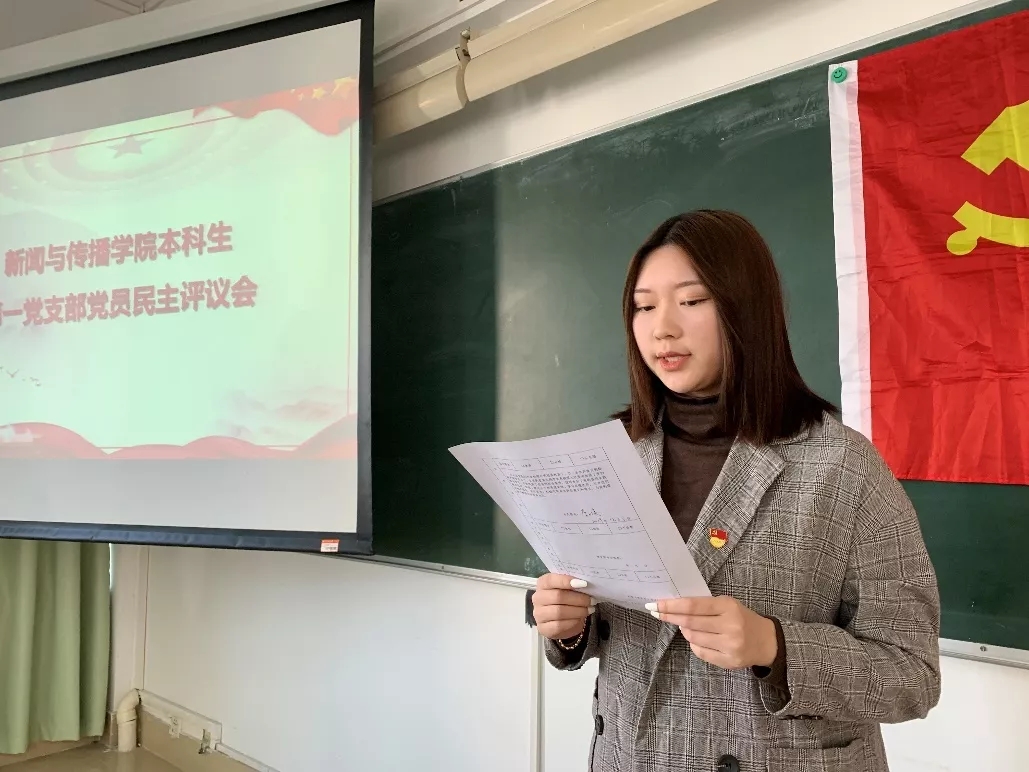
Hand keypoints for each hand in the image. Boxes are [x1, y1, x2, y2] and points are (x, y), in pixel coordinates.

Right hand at [532, 574, 595, 641]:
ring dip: (578, 611)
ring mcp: (538, 614)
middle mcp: (537, 598)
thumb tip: (585, 584)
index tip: (584, 584)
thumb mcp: (567, 589)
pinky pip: (559, 625)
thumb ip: (573, 585)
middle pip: (558, 596)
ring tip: (589, 609)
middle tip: (591, 600)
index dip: (566, 581)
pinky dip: (572, 622)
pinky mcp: (542, 628)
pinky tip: (581, 619)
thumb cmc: (565, 600)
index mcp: (542, 584)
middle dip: (578, 598)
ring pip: (559, 612)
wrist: (559, 620)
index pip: (551, 580)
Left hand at [647, 596, 776, 669]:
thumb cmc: (742, 619)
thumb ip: (704, 606)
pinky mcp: (729, 661)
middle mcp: (730, 626)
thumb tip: (674, 608)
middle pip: (690, 622)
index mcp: (728, 607)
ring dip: (684, 631)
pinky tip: (698, 639)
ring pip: (693, 638)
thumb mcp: (727, 605)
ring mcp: (730, 645)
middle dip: (670, 617)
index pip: (693, 606)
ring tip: (687, 626)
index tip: (655, 604)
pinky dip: (694, 644)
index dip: (671, 606)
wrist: (768, 641)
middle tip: (657, 612)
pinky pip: (700, 652)